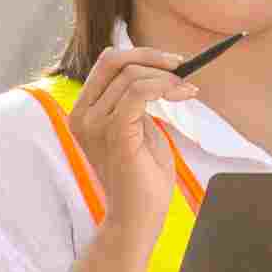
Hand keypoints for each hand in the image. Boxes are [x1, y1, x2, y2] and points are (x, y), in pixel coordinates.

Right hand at [68, 47, 200, 241]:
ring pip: (132, 76)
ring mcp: (95, 124)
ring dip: (167, 78)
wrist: (139, 216)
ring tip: (188, 91)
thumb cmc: (143, 175)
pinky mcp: (115, 133)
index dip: (141, 55)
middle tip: (183, 68)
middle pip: (115, 61)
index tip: (172, 62)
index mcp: (84, 111)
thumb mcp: (138, 127)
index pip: (107, 63)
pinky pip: (139, 93)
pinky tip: (183, 95)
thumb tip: (157, 68)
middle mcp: (82, 115)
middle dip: (153, 58)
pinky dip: (164, 87)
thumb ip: (136, 99)